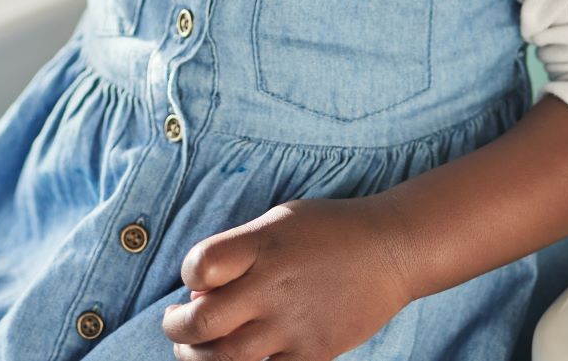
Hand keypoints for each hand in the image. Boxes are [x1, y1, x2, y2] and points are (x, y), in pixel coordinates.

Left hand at [161, 197, 412, 360]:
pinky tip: (242, 357)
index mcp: (261, 245)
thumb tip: (198, 293)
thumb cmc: (329, 231)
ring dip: (198, 357)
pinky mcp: (313, 353)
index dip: (188, 273)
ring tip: (196, 349)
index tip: (197, 278)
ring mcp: (293, 324)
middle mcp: (272, 286)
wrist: (391, 251)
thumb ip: (238, 251)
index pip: (198, 265)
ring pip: (225, 359)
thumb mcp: (279, 221)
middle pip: (201, 322)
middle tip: (177, 323)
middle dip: (177, 328)